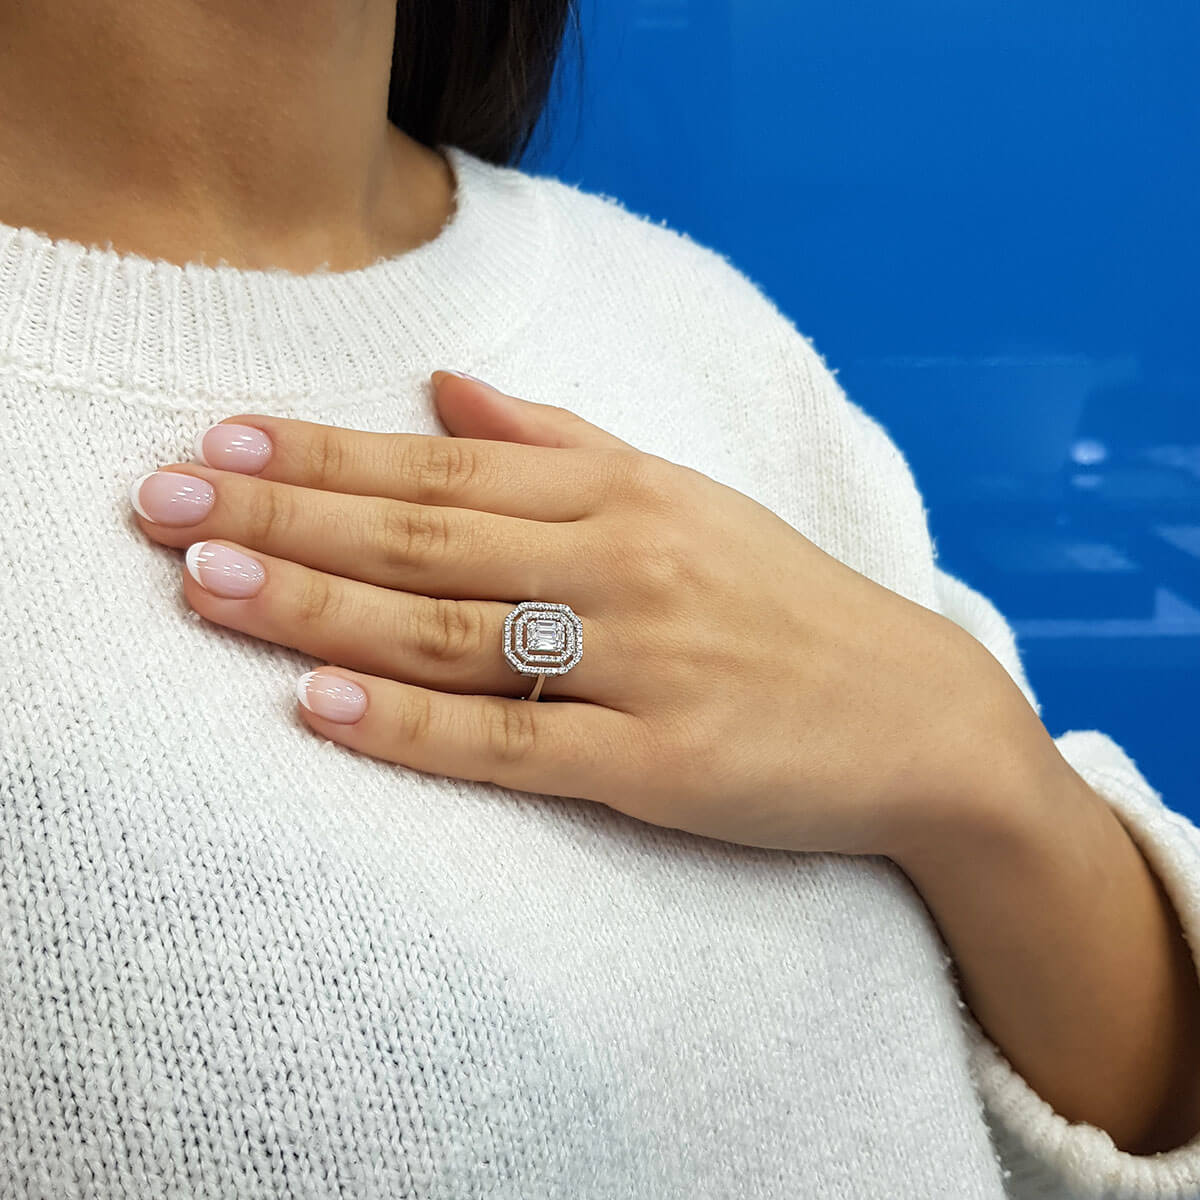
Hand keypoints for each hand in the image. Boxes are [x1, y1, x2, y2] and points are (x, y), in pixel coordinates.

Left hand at [129, 371, 1000, 855]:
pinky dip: (416, 725)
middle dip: (285, 519)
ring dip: (320, 608)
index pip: (443, 466)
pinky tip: (325, 706)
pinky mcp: (660, 763)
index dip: (324, 455)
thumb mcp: (683, 499)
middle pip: (427, 536)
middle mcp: (624, 562)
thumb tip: (446, 390)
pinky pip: (516, 741)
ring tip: (206, 588)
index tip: (219, 441)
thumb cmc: (785, 605)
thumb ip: (563, 440)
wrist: (918, 714)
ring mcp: (642, 664)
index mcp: (624, 494)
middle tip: (163, 504)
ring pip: (454, 629)